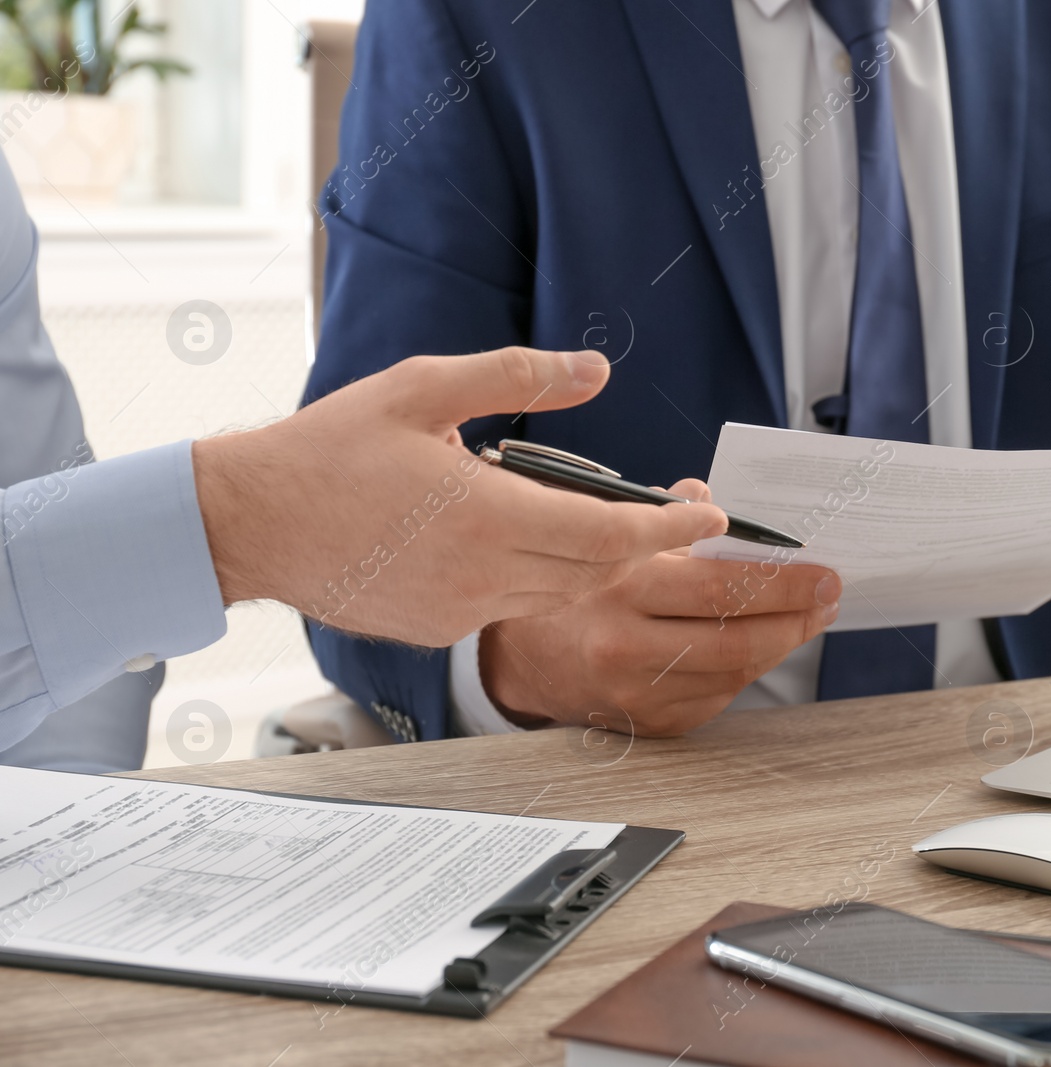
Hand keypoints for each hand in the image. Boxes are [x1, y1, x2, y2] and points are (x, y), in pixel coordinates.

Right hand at [192, 348, 726, 645]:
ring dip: (592, 564)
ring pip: (558, 594)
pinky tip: (522, 544)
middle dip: (647, 547)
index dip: (671, 529)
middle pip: (597, 571)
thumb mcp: (425, 386)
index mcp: (488, 515)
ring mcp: (460, 611)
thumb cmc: (332, 448)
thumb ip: (518, 375)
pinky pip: (512, 608)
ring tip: (608, 525)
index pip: (611, 534)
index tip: (713, 518)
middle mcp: (484, 575)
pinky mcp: (437, 630)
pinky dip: (537, 580)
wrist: (250, 522)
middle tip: (680, 519)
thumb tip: (596, 369)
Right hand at [480, 488, 840, 736]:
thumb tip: (717, 496)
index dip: (781, 582)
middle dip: (797, 617)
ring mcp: (637, 694)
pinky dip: (745, 670)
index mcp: (619, 588)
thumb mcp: (609, 534)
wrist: (521, 656)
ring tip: (807, 617)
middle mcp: (625, 646)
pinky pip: (716, 697)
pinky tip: (762, 645)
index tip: (822, 572)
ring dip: (780, 644)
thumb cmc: (575, 584)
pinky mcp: (648, 724)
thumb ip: (666, 513)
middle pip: (736, 639)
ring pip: (733, 673)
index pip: (719, 588)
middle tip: (829, 596)